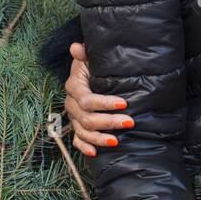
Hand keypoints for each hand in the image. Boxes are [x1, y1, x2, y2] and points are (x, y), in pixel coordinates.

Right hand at [63, 41, 131, 156]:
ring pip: (83, 131)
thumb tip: (76, 46)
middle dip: (108, 122)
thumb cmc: (92, 65)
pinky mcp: (77, 126)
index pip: (87, 100)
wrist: (88, 74)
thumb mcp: (90, 58)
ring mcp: (74, 117)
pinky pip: (77, 140)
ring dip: (98, 138)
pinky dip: (84, 147)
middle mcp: (71, 104)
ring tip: (116, 142)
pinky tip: (95, 153)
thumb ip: (85, 54)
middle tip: (129, 122)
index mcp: (74, 86)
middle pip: (86, 118)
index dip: (104, 103)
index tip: (124, 103)